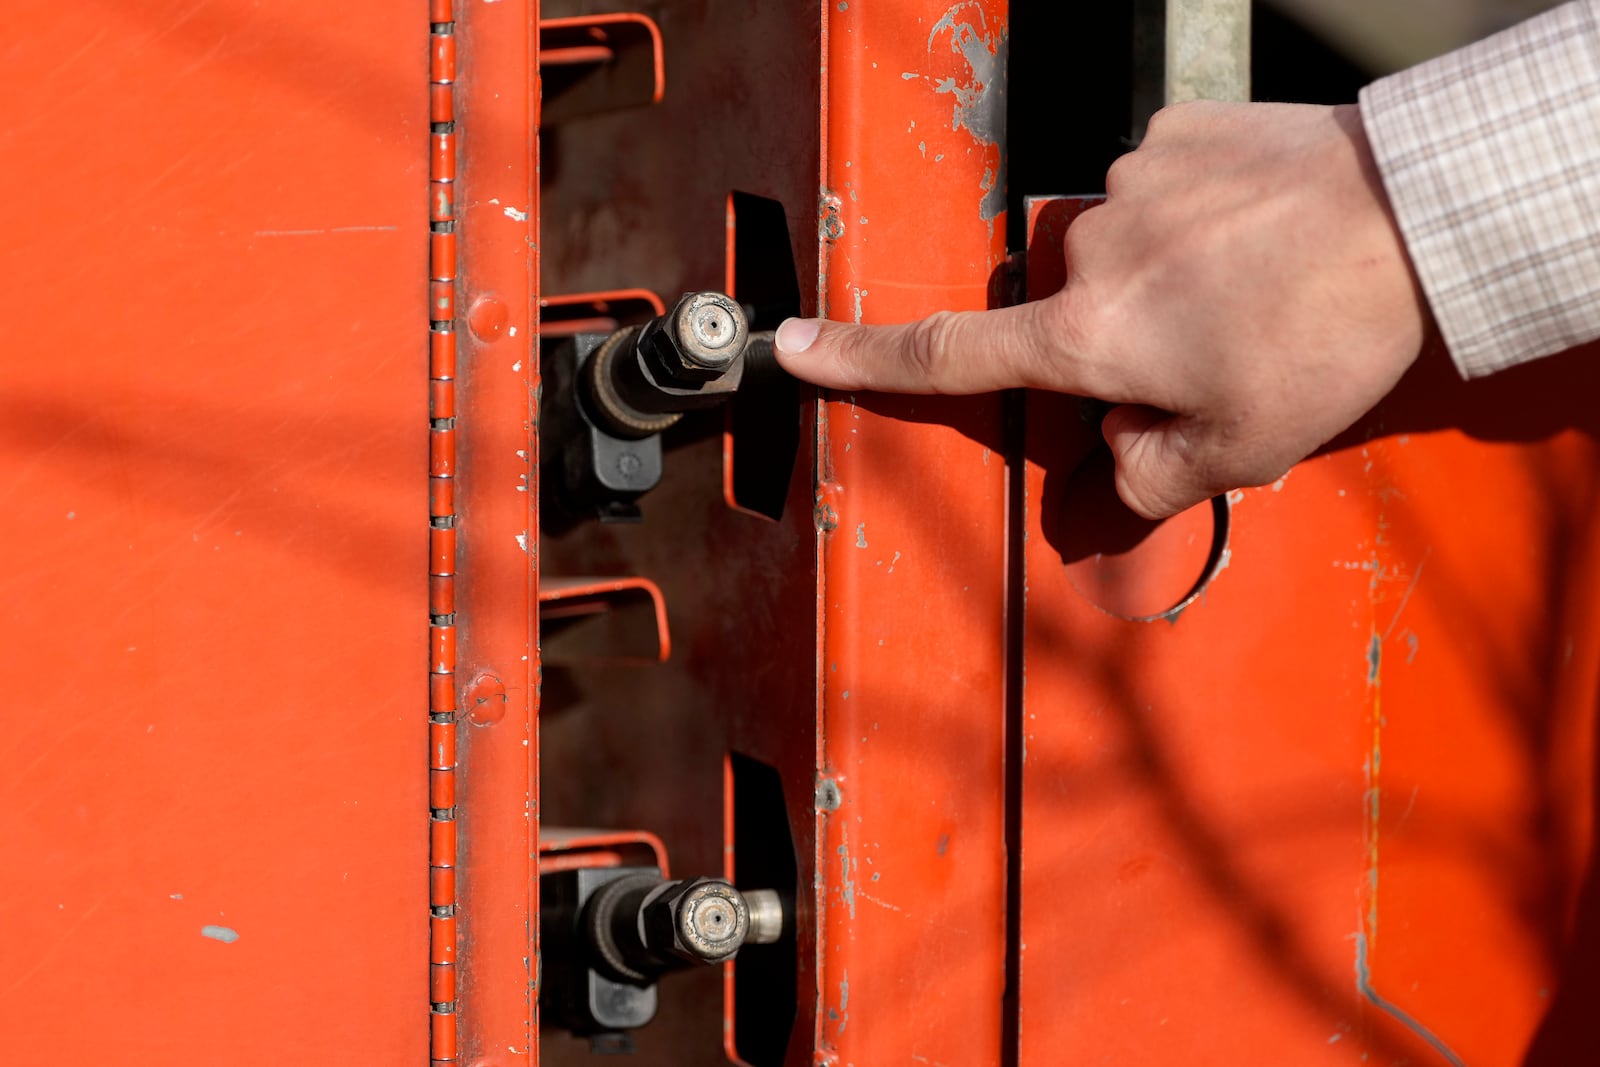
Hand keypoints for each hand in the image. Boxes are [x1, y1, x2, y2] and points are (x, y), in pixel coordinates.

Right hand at [774, 102, 1430, 518]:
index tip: (793, 346)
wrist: (1416, 211)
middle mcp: (1090, 253)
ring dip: (1165, 277)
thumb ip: (1148, 478)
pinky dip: (1193, 218)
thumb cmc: (1328, 332)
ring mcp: (1130, 183)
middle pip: (1065, 314)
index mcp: (1088, 336)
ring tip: (1252, 290)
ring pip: (1118, 251)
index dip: (857, 358)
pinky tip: (1255, 234)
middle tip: (1210, 352)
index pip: (944, 356)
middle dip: (1118, 341)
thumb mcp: (1240, 450)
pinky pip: (1158, 188)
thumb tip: (1111, 468)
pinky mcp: (1173, 133)